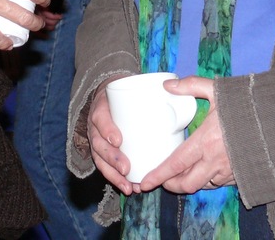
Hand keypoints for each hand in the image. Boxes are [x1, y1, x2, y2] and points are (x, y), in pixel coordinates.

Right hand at [87, 75, 140, 195]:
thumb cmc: (125, 92)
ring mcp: (98, 140)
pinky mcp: (103, 151)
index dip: (107, 129)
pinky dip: (115, 179)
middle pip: (99, 144)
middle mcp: (96, 126)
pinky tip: (127, 188)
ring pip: (100, 160)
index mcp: (102, 107)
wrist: (109, 94)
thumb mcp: (129, 85)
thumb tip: (178, 88)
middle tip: (127, 168)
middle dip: (112, 159)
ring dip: (113, 175)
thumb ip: (150, 88)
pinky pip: (105, 168)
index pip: (100, 118)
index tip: (118, 140)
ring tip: (129, 186)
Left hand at [138, 76, 234, 193]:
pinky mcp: (240, 176)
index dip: (158, 175)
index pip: (175, 164)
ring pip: (202, 186)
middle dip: (171, 185)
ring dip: (189, 183)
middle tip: (162, 179)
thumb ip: (191, 86)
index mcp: (205, 142)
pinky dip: (207, 180)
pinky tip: (205, 170)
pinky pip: (218, 183)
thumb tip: (167, 84)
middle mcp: (215, 161)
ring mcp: (228, 171)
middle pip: (186, 183)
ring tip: (181, 175)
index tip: (145, 182)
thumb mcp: (218, 90)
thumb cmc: (248, 105)